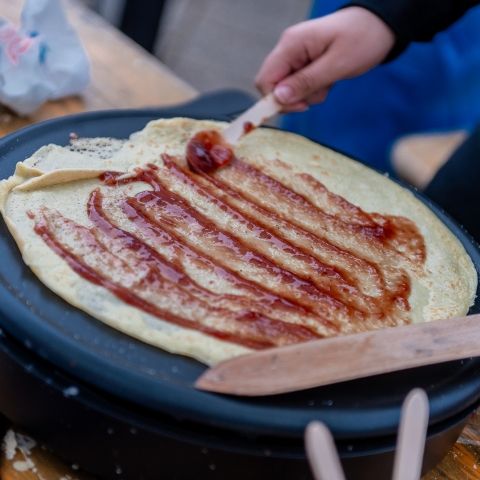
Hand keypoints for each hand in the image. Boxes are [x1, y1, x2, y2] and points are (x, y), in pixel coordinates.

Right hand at [255, 7, 394, 110]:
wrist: (380, 25)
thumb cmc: (362, 39)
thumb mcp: (336, 65)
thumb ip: (306, 82)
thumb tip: (278, 98)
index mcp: (291, 45)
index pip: (265, 80)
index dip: (276, 100)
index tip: (301, 106)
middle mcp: (288, 49)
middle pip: (273, 86)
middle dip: (294, 98)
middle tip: (319, 94)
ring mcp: (295, 56)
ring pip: (287, 89)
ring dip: (306, 95)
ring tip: (328, 83)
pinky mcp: (303, 63)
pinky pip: (298, 85)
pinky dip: (312, 90)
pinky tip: (328, 81)